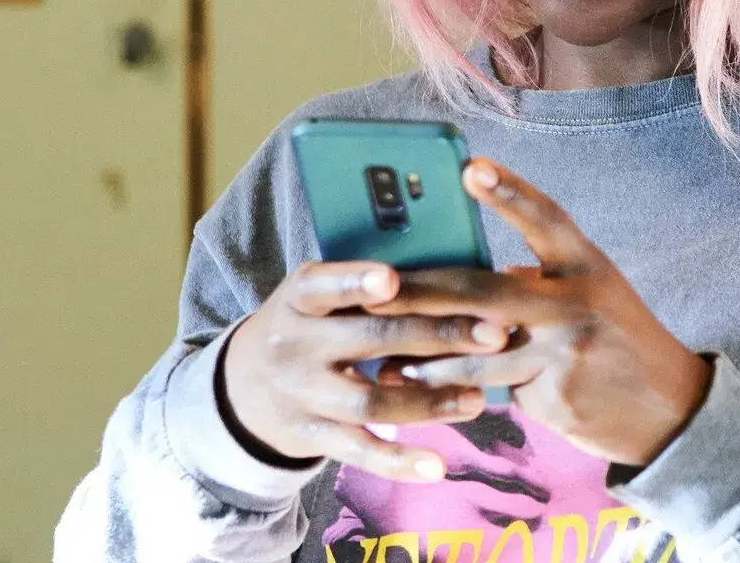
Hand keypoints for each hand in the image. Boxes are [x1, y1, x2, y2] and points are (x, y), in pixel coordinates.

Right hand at [222, 260, 508, 479]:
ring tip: (478, 400)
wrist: (244, 383)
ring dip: (429, 402)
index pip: (325, 285)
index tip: (392, 280)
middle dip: (437, 335)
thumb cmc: (309, 322)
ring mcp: (302, 393)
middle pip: (369, 339)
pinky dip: (398, 462)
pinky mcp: (311, 434)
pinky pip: (358, 450)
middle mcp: (295, 343)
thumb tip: (453, 273)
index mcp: (300, 295)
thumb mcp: (318, 293)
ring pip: (368, 402)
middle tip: (496, 334)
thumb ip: (364, 286)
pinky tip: (437, 466)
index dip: (356, 283)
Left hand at [369, 159, 712, 466]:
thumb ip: (535, 282)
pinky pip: (491, 392)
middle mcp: (578, 305)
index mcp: (588, 266)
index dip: (509, 191)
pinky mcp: (554, 399)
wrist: (668, 410)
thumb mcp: (589, 295)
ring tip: (383, 360)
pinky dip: (456, 392)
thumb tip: (457, 279)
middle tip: (377, 290)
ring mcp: (565, 354)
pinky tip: (421, 394)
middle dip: (423, 292)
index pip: (547, 218)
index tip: (470, 167)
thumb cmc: (613, 339)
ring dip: (424, 359)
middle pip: (486, 291)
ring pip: (476, 353)